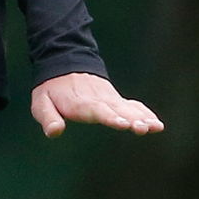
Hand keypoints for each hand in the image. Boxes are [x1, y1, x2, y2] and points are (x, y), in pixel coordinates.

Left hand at [31, 72, 163, 138]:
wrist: (64, 65)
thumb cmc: (51, 90)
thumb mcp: (41, 103)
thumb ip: (48, 118)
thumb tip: (54, 132)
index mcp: (80, 103)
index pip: (97, 110)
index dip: (110, 116)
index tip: (123, 123)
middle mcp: (99, 100)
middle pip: (118, 110)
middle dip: (132, 119)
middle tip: (144, 128)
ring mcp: (109, 99)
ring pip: (129, 108)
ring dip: (143, 118)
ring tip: (156, 127)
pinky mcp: (115, 100)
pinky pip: (133, 106)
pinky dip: (145, 113)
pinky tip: (157, 124)